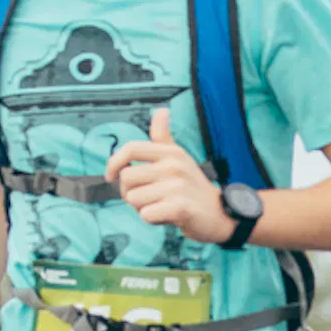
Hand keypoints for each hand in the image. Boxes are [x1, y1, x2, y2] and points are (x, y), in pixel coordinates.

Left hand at [108, 109, 230, 240]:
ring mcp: (178, 186)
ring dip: (142, 208)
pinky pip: (146, 215)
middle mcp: (174, 165)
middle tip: (148, 198)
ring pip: (134, 199)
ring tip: (161, 207)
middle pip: (127, 178)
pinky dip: (152, 220)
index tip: (110, 176)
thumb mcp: (179, 158)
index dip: (113, 163)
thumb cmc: (192, 187)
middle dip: (130, 193)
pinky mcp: (180, 208)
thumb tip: (161, 110)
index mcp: (171, 152)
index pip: (131, 149)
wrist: (220, 215)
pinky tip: (166, 217)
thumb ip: (164, 137)